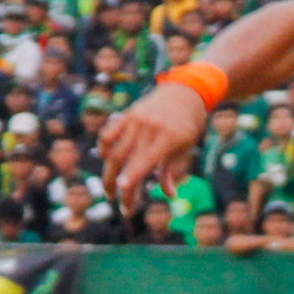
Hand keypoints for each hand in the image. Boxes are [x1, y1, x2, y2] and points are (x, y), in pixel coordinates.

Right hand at [99, 83, 208, 210]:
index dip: (131, 178)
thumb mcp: (186, 148)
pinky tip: (108, 160)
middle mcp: (148, 129)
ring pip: (113, 150)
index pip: (143, 162)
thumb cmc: (189, 126)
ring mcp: (134, 120)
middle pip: (123, 160)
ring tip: (111, 186)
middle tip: (114, 200)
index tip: (122, 193)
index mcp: (167, 139)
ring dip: (108, 171)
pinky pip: (108, 134)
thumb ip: (171, 171)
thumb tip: (170, 195)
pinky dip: (104, 148)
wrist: (185, 93)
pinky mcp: (126, 115)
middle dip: (115, 183)